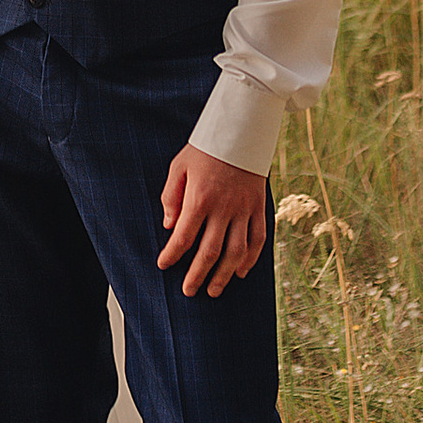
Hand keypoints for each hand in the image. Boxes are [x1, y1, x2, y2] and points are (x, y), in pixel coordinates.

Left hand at [158, 145, 269, 296]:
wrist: (241, 131)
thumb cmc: (205, 149)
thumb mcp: (179, 167)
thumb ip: (171, 197)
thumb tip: (170, 226)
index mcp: (200, 198)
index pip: (184, 236)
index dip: (172, 254)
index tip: (163, 265)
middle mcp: (224, 208)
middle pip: (210, 251)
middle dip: (198, 275)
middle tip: (189, 291)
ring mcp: (245, 210)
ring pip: (236, 252)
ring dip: (224, 275)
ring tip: (214, 290)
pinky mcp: (260, 208)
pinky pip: (258, 240)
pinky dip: (251, 259)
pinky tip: (241, 273)